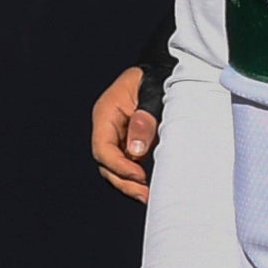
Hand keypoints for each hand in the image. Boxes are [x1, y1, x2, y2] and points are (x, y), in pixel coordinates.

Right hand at [90, 64, 157, 199]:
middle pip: (106, 164)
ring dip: (130, 184)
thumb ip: (144, 119)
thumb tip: (136, 151)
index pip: (102, 148)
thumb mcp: (152, 93)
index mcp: (105, 114)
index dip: (119, 165)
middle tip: (145, 194)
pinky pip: (129, 165)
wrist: (164, 70)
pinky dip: (137, 179)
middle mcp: (108, 128)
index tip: (140, 175)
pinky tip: (151, 188)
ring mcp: (118, 137)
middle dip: (124, 181)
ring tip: (149, 197)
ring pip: (116, 169)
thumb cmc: (157, 77)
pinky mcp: (131, 143)